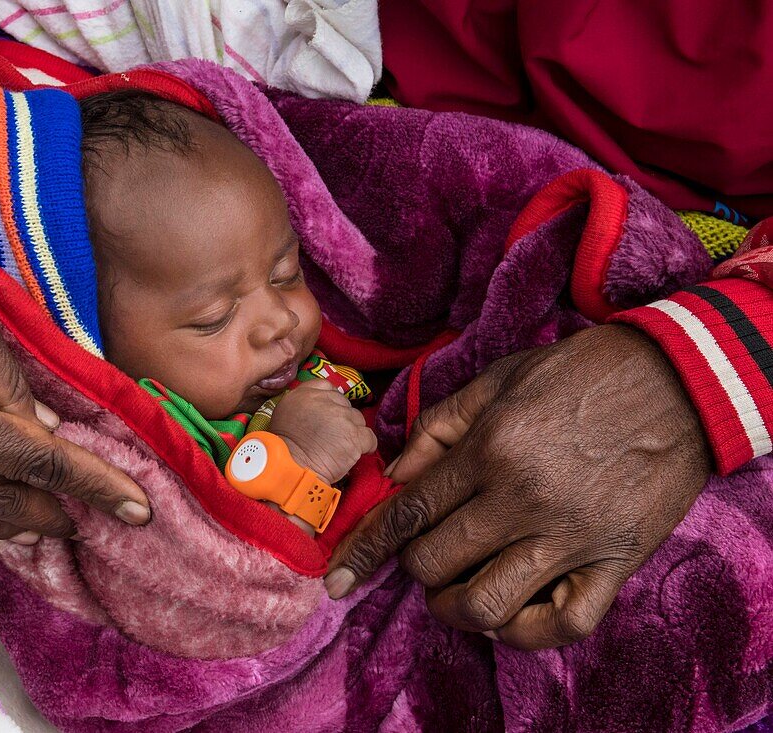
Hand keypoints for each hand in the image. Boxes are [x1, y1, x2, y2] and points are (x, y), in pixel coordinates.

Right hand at [270, 379, 376, 482]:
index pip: (328, 387)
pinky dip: (366, 446)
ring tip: (341, 447)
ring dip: (352, 432)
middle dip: (342, 419)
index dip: (332, 402)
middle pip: (345, 404)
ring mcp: (342, 417)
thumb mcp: (285, 415)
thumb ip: (304, 406)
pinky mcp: (354, 436)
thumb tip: (319, 409)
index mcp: (304, 394)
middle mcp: (325, 400)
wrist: (290, 468)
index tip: (329, 416)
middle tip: (333, 436)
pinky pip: (369, 438)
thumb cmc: (284, 448)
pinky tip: (355, 453)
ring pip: (358, 420)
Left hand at [325, 325, 710, 648]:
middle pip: (435, 562)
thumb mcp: (498, 380)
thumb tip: (393, 474)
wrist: (678, 379)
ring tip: (456, 592)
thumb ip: (438, 427)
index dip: (366, 551)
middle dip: (415, 567)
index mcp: (489, 449)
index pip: (407, 514)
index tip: (340, 579)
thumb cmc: (580, 373)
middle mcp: (523, 497)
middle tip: (429, 552)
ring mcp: (571, 535)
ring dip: (455, 608)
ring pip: (486, 604)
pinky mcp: (616, 561)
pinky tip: (510, 613)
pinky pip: (563, 623)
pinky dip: (525, 631)